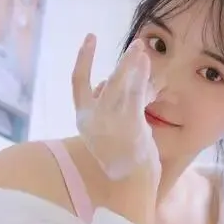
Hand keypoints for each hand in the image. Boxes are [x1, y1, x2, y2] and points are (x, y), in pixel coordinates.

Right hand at [72, 34, 159, 185]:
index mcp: (85, 120)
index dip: (83, 60)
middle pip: (106, 82)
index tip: (90, 38)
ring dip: (133, 66)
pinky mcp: (128, 125)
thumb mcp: (110, 130)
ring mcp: (110, 122)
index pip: (78, 84)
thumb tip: (110, 81)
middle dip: (123, 64)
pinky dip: (138, 76)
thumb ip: (109, 105)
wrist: (129, 184)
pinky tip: (145, 62)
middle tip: (137, 45)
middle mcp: (93, 119)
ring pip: (121, 86)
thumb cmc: (122, 158)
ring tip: (143, 48)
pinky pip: (133, 94)